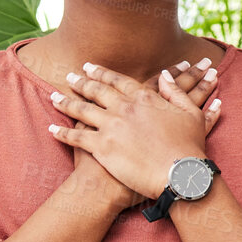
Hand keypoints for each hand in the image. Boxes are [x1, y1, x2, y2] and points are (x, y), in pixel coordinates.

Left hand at [49, 60, 219, 203]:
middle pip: (96, 91)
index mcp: (143, 97)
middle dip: (81, 82)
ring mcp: (110, 126)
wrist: (181, 174)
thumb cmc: (189, 147)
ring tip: (54, 96)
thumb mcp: (190, 113)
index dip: (101, 73)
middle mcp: (123, 108)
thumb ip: (175, 91)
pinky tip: (51, 129)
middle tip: (70, 76)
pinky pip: (75, 138)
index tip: (89, 67)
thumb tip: (165, 75)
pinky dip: (61, 133)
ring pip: (81, 110)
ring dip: (66, 102)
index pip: (117, 80)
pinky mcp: (101, 147)